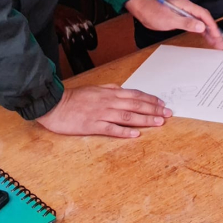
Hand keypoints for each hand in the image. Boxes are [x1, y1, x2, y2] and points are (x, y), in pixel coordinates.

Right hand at [36, 84, 170, 137]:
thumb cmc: (73, 97)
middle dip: (154, 109)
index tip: (162, 104)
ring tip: (159, 122)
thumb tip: (122, 89)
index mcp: (109, 93)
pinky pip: (111, 129)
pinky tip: (136, 134)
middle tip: (168, 114)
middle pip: (136, 105)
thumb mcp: (94, 88)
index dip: (150, 99)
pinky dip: (124, 131)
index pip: (135, 95)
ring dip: (145, 119)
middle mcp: (108, 102)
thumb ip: (109, 89)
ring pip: (128, 116)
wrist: (54, 104)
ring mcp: (101, 114)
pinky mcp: (93, 125)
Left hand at [125, 0, 222, 48]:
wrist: (143, 10)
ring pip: (202, 24)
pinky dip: (202, 33)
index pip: (204, 16)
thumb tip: (201, 27)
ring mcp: (186, 15)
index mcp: (187, 7)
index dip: (212, 26)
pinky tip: (206, 39)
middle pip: (205, 21)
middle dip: (214, 32)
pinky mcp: (183, 20)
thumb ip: (186, 23)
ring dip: (210, 34)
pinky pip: (196, 26)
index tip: (217, 36)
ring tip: (217, 44)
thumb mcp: (170, 20)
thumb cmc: (154, 13)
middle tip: (221, 43)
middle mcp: (188, 10)